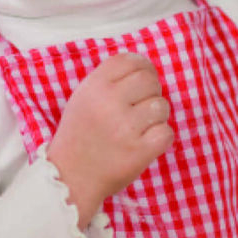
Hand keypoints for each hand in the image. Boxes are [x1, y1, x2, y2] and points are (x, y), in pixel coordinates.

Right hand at [46, 51, 170, 216]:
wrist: (71, 177)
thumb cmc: (80, 136)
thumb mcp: (82, 99)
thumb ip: (108, 81)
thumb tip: (144, 67)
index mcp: (94, 86)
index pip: (130, 60)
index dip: (142, 67)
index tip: (141, 81)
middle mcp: (109, 102)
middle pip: (150, 79)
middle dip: (151, 91)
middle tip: (140, 108)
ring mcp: (126, 127)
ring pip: (162, 106)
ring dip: (156, 117)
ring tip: (139, 128)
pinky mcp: (140, 150)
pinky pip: (167, 132)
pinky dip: (160, 138)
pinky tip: (145, 142)